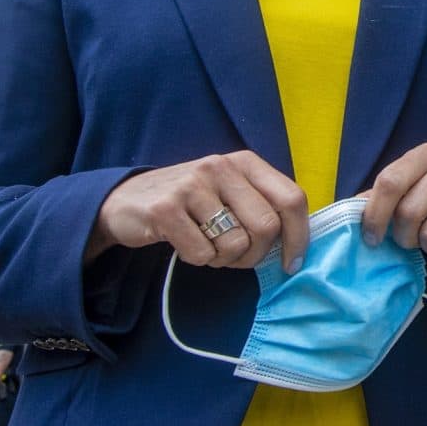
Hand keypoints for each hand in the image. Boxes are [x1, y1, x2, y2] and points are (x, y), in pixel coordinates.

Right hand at [90, 151, 308, 268]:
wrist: (127, 201)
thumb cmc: (191, 203)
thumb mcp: (230, 192)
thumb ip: (262, 207)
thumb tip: (298, 245)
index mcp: (245, 162)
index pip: (292, 199)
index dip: (299, 236)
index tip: (292, 263)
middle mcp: (221, 167)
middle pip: (266, 226)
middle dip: (255, 255)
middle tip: (236, 257)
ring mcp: (192, 185)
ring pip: (236, 244)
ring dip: (224, 259)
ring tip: (207, 245)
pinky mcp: (166, 208)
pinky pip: (202, 254)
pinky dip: (198, 260)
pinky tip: (185, 244)